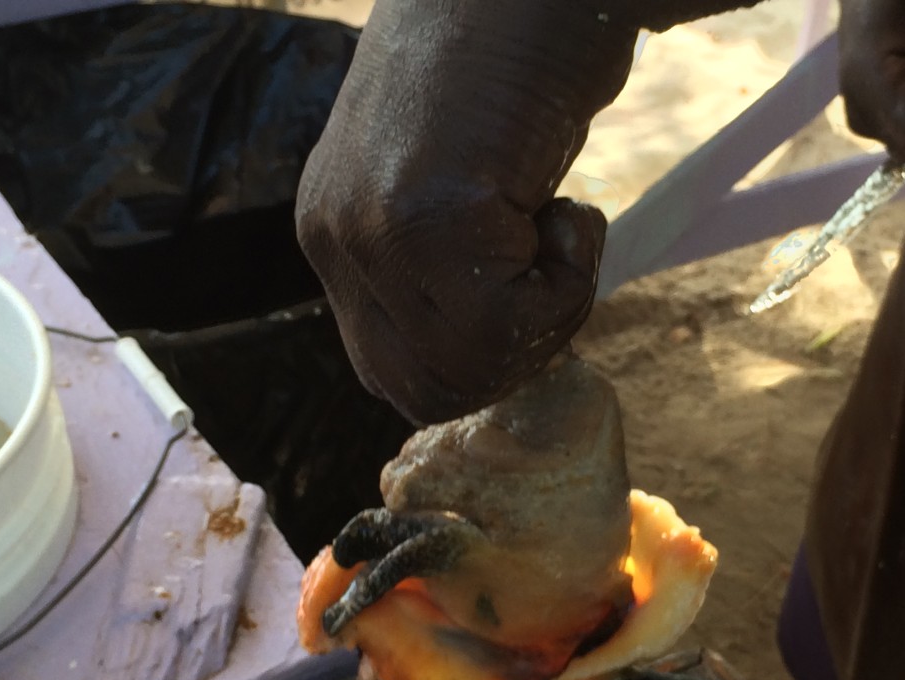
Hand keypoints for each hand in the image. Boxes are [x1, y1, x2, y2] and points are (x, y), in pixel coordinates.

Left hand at [295, 0, 639, 424]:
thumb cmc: (515, 64)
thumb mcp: (463, 187)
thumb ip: (448, 268)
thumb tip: (491, 350)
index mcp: (339, 230)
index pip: (392, 370)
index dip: (478, 362)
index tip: (529, 294)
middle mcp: (337, 237)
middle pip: (423, 391)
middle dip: (511, 358)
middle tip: (552, 273)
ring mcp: (367, 231)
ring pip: (466, 371)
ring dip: (544, 321)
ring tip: (559, 228)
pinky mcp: (418, 221)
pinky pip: (506, 328)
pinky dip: (568, 286)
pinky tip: (567, 208)